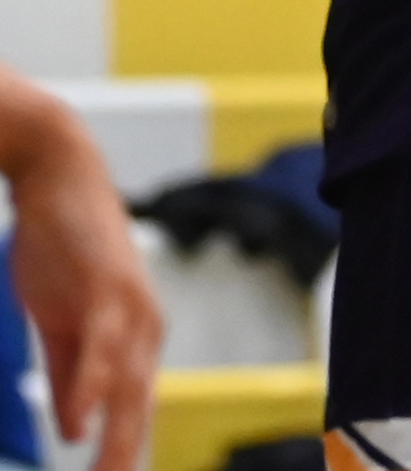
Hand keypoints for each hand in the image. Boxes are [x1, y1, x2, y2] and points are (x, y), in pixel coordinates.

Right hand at [6, 97, 160, 470]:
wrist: (58, 176)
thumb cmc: (62, 248)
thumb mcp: (60, 323)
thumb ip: (68, 375)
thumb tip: (74, 427)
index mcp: (134, 338)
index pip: (134, 411)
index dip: (124, 454)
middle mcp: (143, 326)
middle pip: (138, 409)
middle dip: (125, 458)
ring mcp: (130, 305)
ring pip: (128, 385)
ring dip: (118, 438)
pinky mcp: (108, 287)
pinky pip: (104, 345)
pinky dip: (94, 384)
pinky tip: (83, 420)